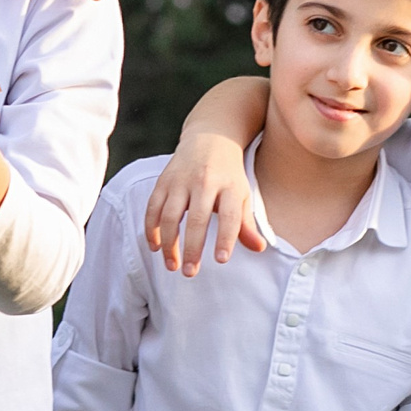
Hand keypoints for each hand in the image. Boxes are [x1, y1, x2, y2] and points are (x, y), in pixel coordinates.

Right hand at [142, 133, 268, 273]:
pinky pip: (153, 208)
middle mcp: (204, 181)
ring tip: (172, 265)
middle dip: (192, 248)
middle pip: (197, 219)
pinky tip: (156, 247)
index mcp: (229, 186)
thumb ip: (246, 223)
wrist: (210, 138)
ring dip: (169, 243)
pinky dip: (151, 229)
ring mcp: (181, 180)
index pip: (230, 216)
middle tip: (190, 273)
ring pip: (170, 215)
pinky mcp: (163, 181)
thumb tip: (259, 249)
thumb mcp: (241, 194)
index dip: (226, 238)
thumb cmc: (228, 174)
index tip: (221, 260)